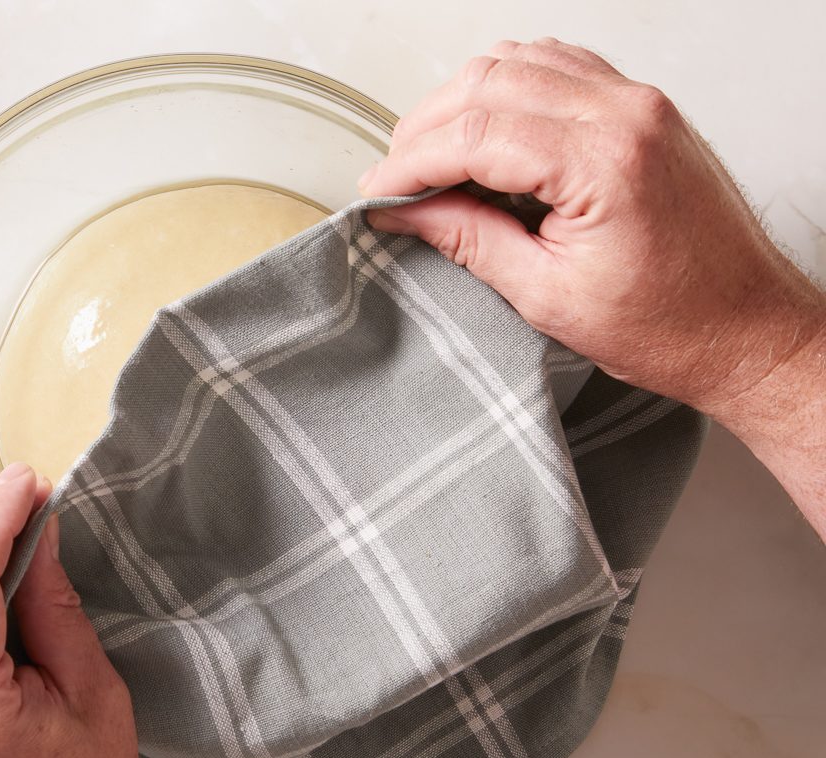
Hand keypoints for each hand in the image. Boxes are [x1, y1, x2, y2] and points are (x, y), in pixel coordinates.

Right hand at [359, 37, 825, 533]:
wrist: (746, 329)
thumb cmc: (670, 325)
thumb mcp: (547, 296)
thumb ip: (469, 240)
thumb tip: (405, 210)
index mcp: (605, 162)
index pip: (476, 131)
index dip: (411, 161)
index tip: (377, 190)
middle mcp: (627, 113)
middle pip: (490, 81)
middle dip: (426, 127)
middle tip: (396, 178)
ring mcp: (640, 102)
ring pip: (520, 61)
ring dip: (463, 102)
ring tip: (434, 158)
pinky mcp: (643, 107)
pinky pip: (558, 66)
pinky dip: (509, 89)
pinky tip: (487, 131)